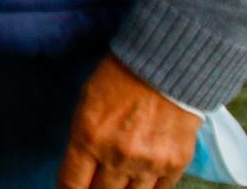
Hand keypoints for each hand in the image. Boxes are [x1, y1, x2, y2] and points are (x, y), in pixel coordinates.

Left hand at [57, 55, 198, 188]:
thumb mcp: (87, 104)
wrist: (167, 69)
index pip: (72, 183)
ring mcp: (148, 164)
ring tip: (116, 184)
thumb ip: (83, 139)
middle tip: (94, 184)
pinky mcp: (174, 165)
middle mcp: (117, 155)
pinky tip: (138, 184)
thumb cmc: (119, 80)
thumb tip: (82, 170)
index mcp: (89, 137)